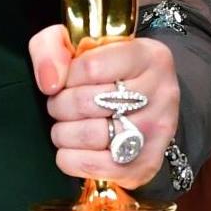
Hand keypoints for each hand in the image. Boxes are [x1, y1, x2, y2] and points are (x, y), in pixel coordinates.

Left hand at [31, 29, 178, 189]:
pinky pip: (95, 167)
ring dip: (63, 133)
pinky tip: (71, 149)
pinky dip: (71, 159)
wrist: (141, 101)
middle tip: (60, 105)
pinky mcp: (147, 163)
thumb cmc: (105, 70)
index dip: (66, 77)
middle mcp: (161, 92)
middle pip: (87, 102)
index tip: (65, 80)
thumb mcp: (78, 42)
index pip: (90, 67)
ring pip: (90, 135)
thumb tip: (49, 82)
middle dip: (60, 106)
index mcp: (149, 55)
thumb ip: (51, 47)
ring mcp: (157, 131)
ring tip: (65, 125)